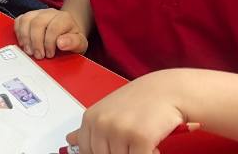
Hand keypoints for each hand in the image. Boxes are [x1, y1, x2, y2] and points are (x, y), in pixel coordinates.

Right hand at [14, 8, 87, 58]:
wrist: (66, 32)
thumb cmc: (71, 39)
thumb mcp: (79, 44)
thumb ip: (73, 43)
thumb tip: (61, 43)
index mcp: (65, 18)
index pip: (54, 27)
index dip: (49, 43)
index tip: (50, 54)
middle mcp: (50, 13)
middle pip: (37, 23)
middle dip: (36, 42)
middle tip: (39, 55)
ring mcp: (38, 13)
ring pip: (26, 20)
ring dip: (25, 38)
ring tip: (30, 51)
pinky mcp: (29, 16)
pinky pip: (19, 20)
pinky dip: (18, 33)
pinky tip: (24, 44)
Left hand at [67, 70, 185, 153]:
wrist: (167, 90)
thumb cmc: (139, 100)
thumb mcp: (107, 110)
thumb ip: (89, 127)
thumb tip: (69, 140)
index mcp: (90, 118)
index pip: (86, 152)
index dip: (102, 153)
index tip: (115, 148)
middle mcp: (101, 124)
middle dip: (120, 153)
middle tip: (132, 143)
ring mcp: (119, 131)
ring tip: (143, 141)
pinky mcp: (139, 138)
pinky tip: (154, 146)